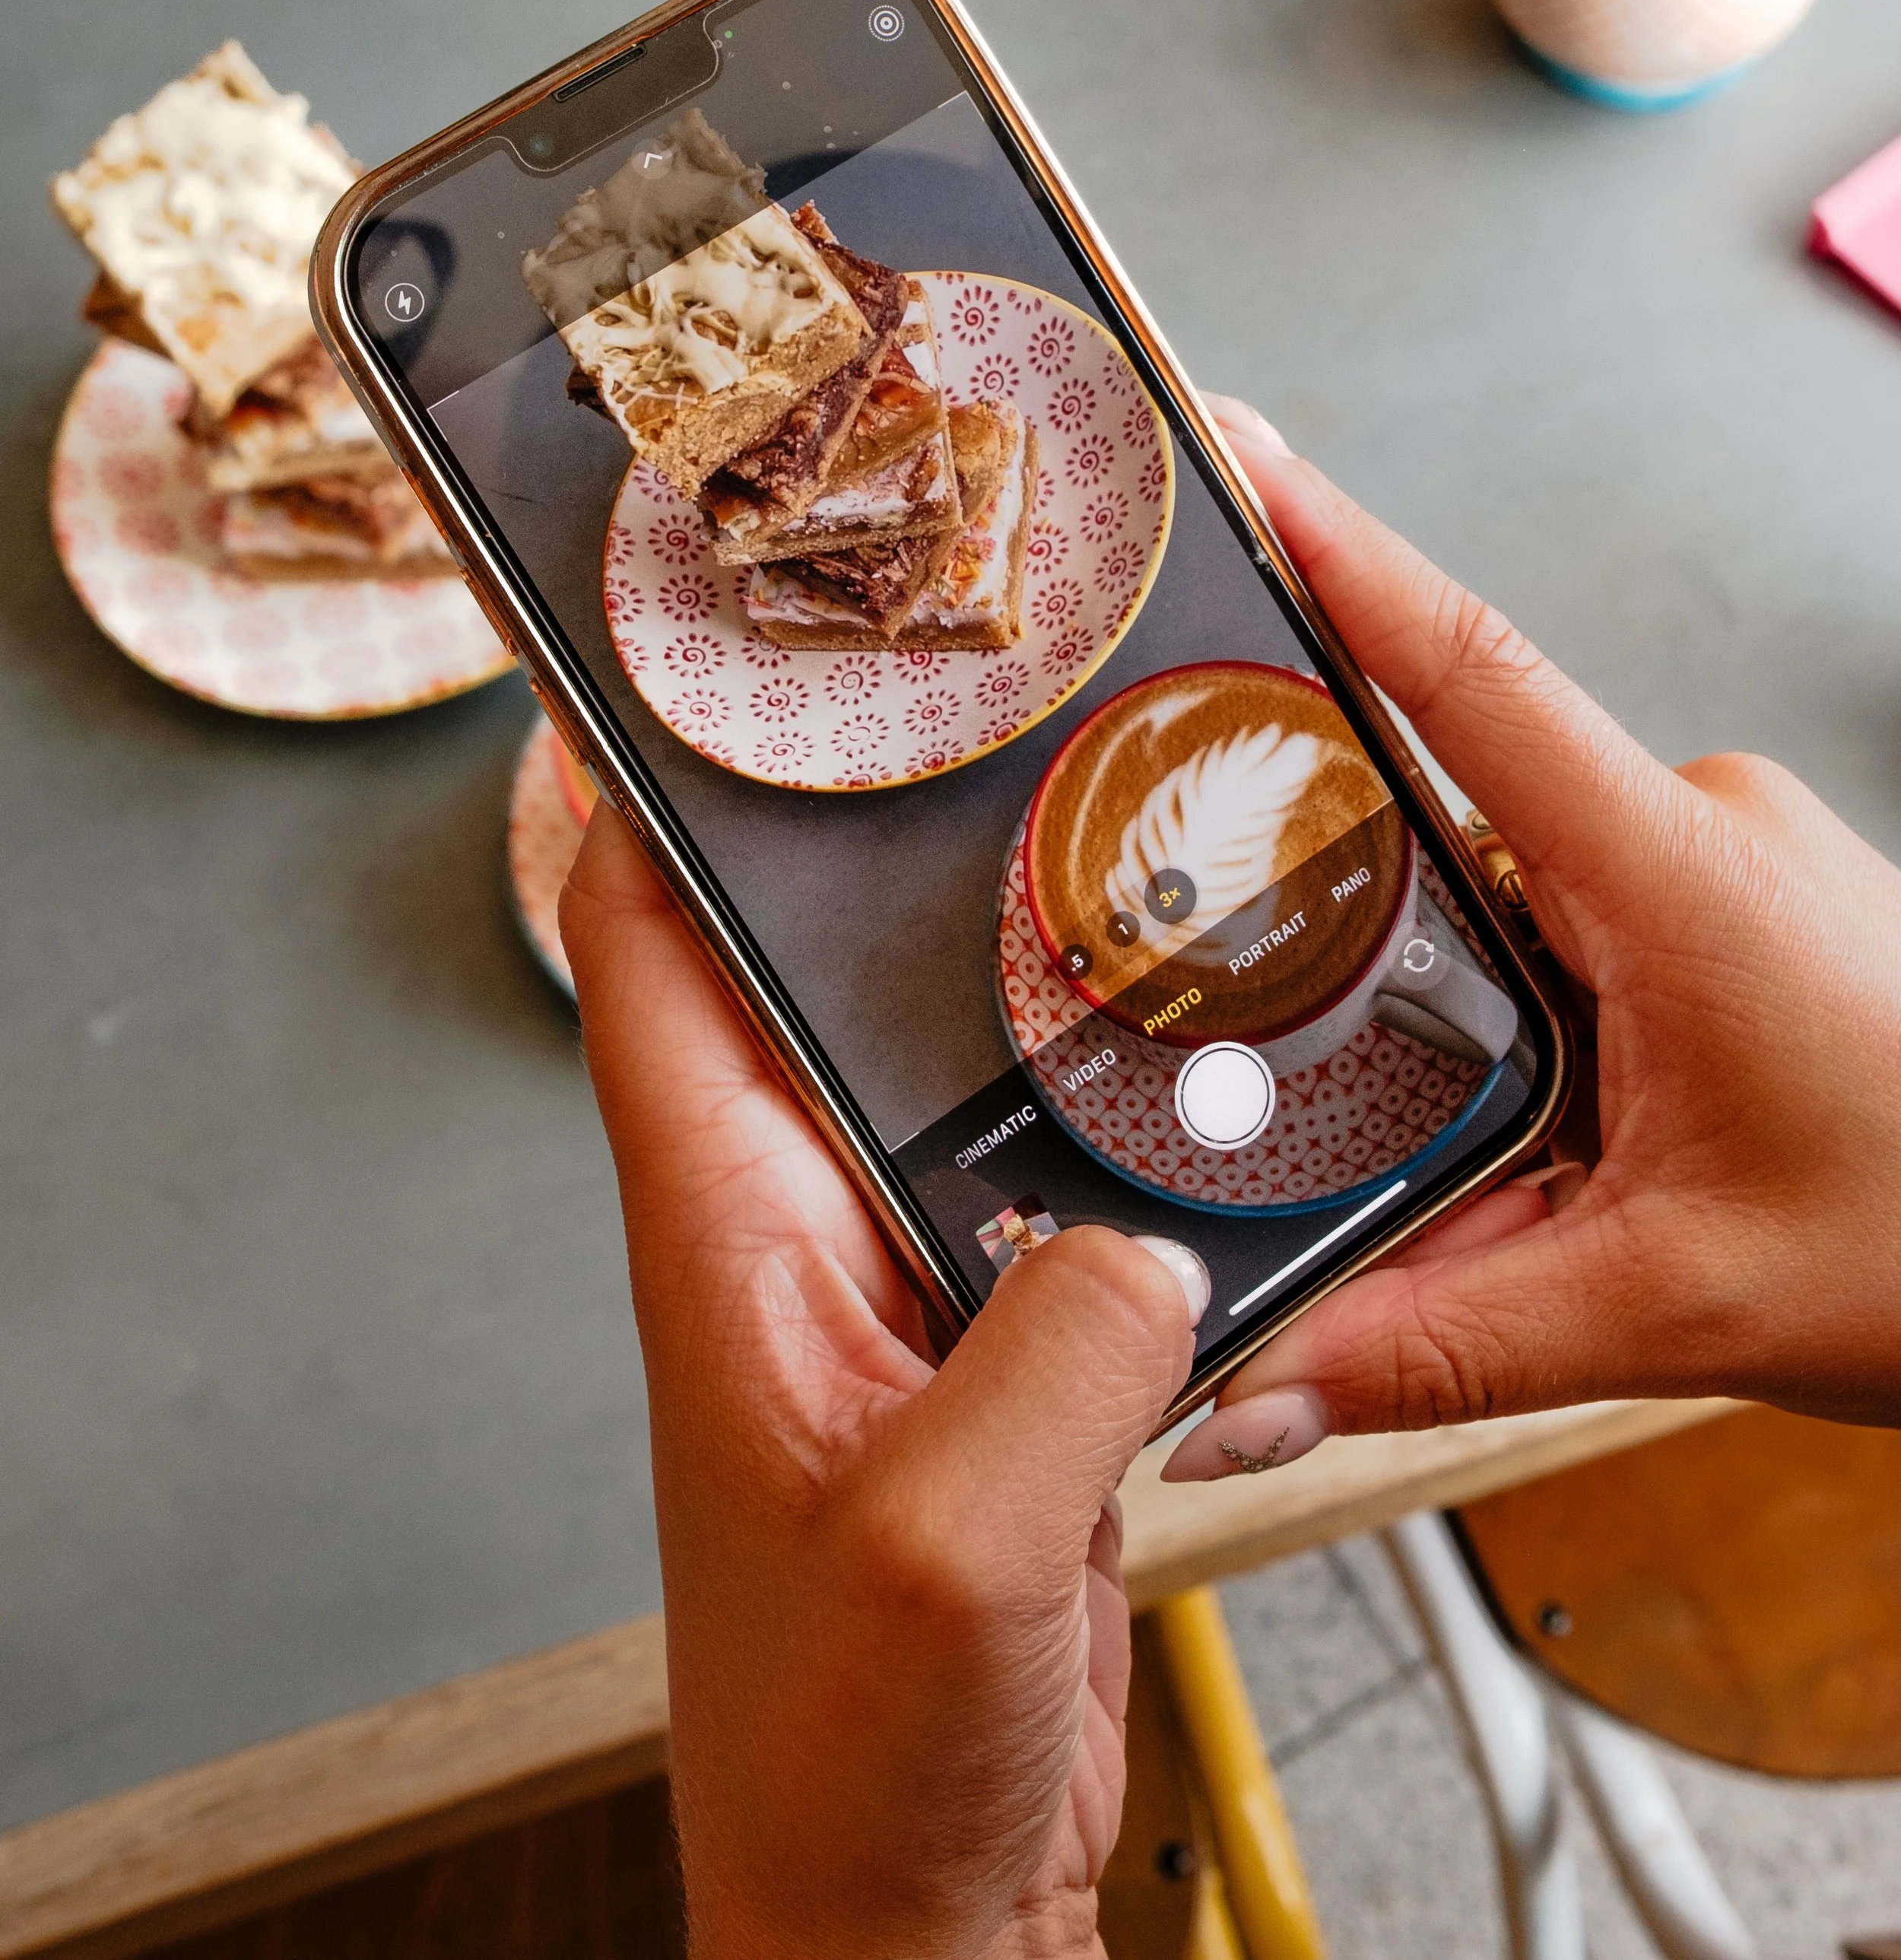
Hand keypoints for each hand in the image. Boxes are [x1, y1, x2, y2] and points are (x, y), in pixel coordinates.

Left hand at [560, 817, 1204, 1959]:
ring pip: (955, 1085)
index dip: (645, 797)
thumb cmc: (846, 1762)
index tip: (690, 666)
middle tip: (966, 722)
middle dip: (878, 858)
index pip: (645, 961)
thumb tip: (1148, 1246)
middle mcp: (799, 1238)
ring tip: (1119, 881)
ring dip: (1025, 1009)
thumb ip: (1059, 1355)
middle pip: (814, 986)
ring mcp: (906, 1293)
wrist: (911, 1911)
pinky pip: (1057, 1203)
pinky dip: (1118, 1147)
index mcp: (727, 1236)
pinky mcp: (1000, 1360)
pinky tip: (1201, 1112)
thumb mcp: (956, 1543)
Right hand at [1164, 399, 1900, 1481]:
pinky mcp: (1743, 895)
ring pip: (1521, 886)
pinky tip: (1566, 1122)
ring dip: (1467, 995)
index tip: (1237, 451)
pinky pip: (1586, 912)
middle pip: (1459, 812)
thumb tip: (1246, 1400)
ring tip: (1511, 1139)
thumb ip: (1437, 1346)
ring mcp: (1731, 854)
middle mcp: (1702, 825)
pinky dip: (1540, 1004)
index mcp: (1677, 875)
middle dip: (1366, 913)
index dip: (1339, 555)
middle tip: (1289, 1013)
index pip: (1468, 675)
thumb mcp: (1667, 1308)